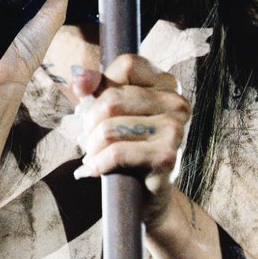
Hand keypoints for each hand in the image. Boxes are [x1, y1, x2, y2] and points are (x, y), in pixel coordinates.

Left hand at [72, 53, 190, 224]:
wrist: (145, 194)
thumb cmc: (127, 146)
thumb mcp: (111, 112)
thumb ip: (97, 88)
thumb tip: (80, 79)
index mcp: (167, 84)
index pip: (127, 64)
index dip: (100, 81)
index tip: (88, 101)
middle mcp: (177, 103)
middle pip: (112, 99)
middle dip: (89, 122)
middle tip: (86, 138)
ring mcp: (175, 129)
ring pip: (110, 126)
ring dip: (91, 145)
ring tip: (93, 154)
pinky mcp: (167, 156)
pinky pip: (117, 152)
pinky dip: (98, 162)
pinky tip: (95, 169)